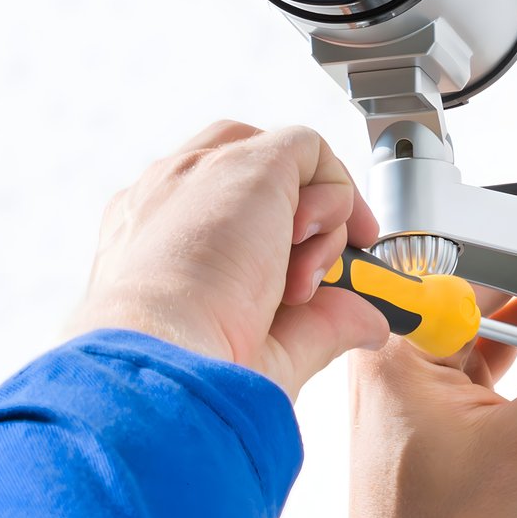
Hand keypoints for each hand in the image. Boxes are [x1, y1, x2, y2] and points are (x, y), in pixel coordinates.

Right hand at [65, 120, 388, 399]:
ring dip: (321, 216)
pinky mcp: (245, 161)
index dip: (269, 230)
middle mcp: (167, 195)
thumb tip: (368, 323)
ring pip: (282, 162)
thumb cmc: (192, 367)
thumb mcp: (265, 348)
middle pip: (247, 170)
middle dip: (302, 214)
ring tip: (302, 279)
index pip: (211, 206)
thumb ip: (319, 323)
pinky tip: (317, 241)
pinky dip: (334, 193)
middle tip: (326, 270)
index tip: (302, 277)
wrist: (162, 357)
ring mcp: (201, 171)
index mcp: (148, 237)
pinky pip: (307, 149)